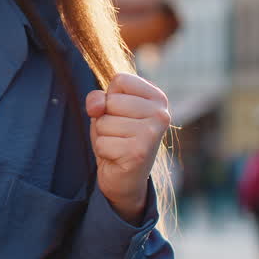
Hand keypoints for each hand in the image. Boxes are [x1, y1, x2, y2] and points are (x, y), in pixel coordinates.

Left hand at [85, 73, 169, 223]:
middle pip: (111, 101)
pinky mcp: (139, 152)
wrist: (124, 178)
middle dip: (105, 119)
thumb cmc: (117, 138)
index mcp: (157, 97)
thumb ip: (97, 99)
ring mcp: (152, 133)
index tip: (121, 115)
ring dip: (104, 136)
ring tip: (119, 145)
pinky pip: (102, 142)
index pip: (120, 80)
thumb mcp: (105, 111)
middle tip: (119, 135)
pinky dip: (104, 152)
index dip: (110, 98)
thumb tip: (97, 106)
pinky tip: (118, 158)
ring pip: (104, 122)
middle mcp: (161, 113)